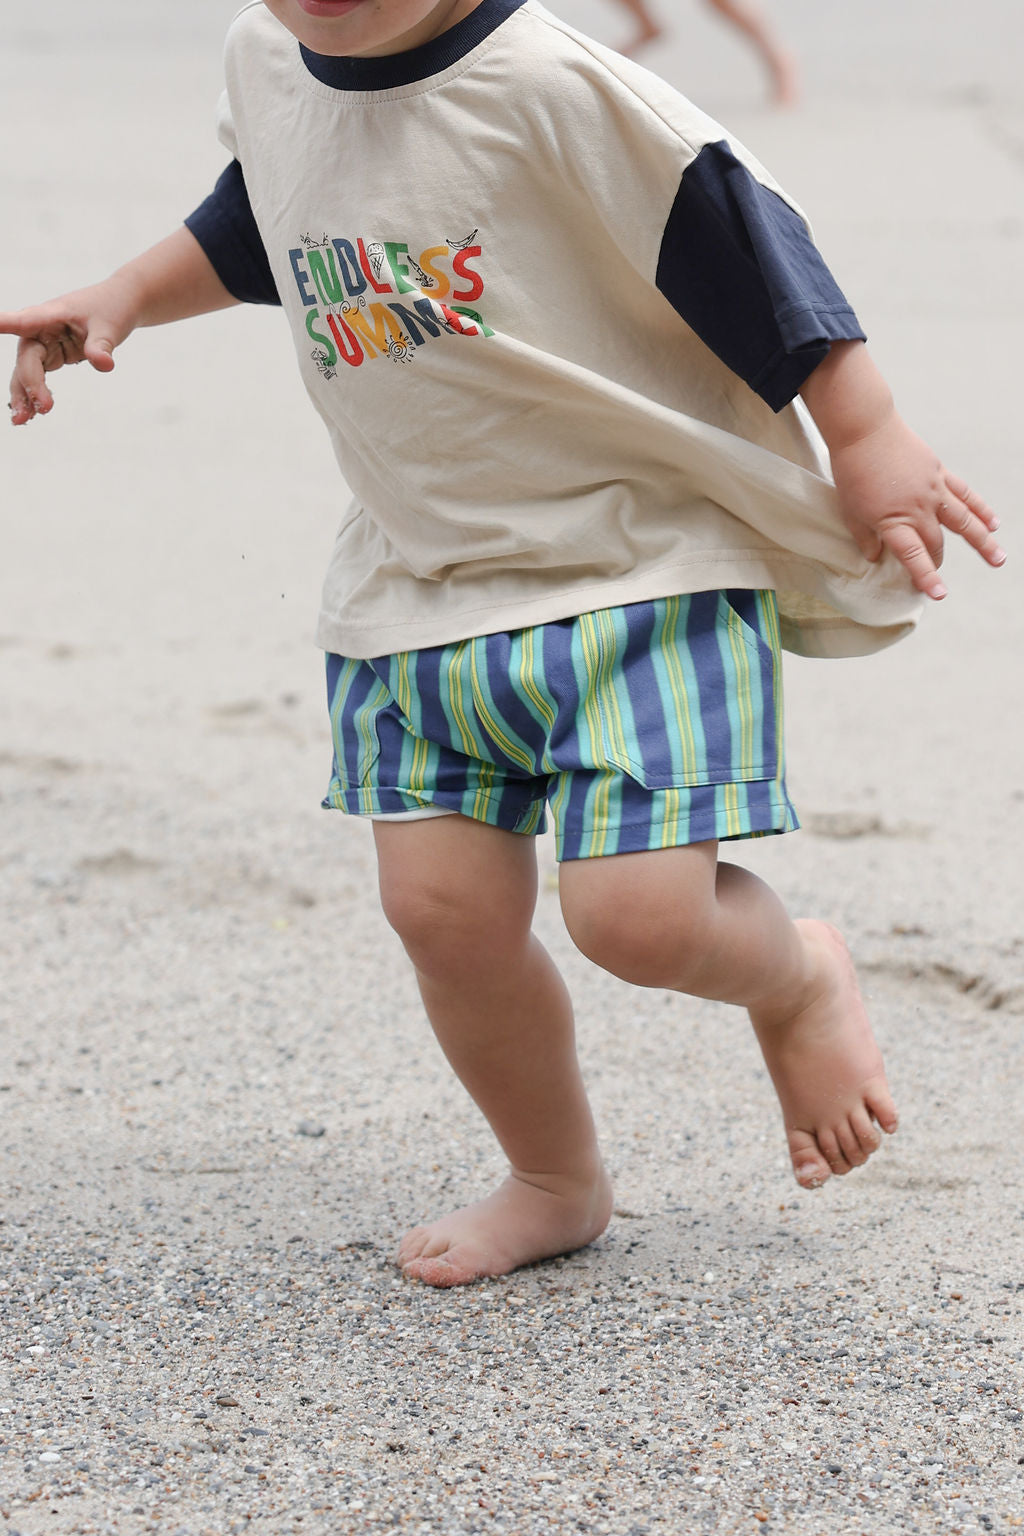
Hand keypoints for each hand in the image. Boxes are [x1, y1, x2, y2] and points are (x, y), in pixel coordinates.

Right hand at [1, 279, 139, 423]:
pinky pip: (37, 378)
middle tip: (44, 408)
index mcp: (51, 314)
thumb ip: (102, 345)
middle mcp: (40, 329)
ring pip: (26, 371)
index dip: (6, 324)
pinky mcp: (50, 356)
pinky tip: (30, 415)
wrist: (118, 306)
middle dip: (30, 384)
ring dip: (24, 395)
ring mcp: (43, 344)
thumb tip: (104, 365)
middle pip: (27, 358)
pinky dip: (34, 395)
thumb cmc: (111, 309)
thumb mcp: (110, 327)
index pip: (25, 320)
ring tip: (21, 420)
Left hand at [829, 409, 1003, 600]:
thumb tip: (875, 557)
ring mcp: (933, 490)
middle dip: (936, 562)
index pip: (913, 556)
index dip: (925, 577)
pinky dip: (980, 509)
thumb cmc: (852, 471)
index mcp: (895, 521)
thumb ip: (865, 537)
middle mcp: (918, 508)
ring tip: (998, 559)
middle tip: (936, 576)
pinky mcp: (939, 473)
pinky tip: (993, 522)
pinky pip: (965, 495)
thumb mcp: (850, 511)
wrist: (865, 429)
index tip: (938, 594)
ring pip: (964, 521)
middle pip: (935, 543)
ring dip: (982, 541)